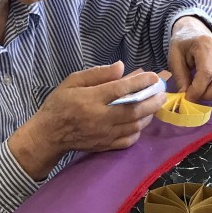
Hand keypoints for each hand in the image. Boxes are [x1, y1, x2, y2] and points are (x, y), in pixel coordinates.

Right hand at [8, 62, 164, 179]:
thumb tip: (121, 67)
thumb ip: (97, 74)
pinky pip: (129, 140)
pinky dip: (138, 131)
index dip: (141, 82)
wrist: (49, 134)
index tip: (153, 76)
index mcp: (91, 99)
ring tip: (154, 105)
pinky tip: (140, 122)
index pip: (121, 89)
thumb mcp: (72, 81)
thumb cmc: (60, 104)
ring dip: (149, 115)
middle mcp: (100, 118)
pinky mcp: (105, 146)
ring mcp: (104, 134)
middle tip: (162, 93)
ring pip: (135, 126)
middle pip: (134, 110)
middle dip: (152, 100)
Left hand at [168, 16, 211, 102]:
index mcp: (205, 45)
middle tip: (199, 97)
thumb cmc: (184, 46)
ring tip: (207, 94)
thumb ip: (179, 77)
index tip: (189, 98)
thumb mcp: (174, 57)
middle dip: (211, 94)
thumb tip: (186, 97)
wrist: (195, 33)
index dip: (197, 90)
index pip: (206, 73)